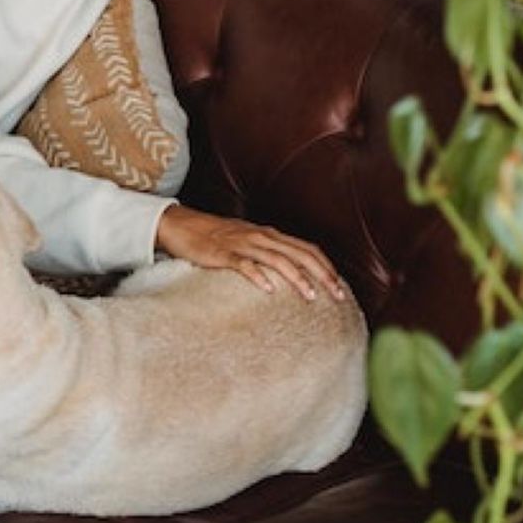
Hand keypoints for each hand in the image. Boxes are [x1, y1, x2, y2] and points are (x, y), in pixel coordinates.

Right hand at [154, 204, 350, 302]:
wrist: (182, 225)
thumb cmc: (216, 238)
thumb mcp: (248, 242)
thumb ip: (269, 253)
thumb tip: (293, 274)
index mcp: (270, 235)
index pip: (307, 249)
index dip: (327, 267)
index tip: (340, 287)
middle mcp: (261, 237)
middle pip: (299, 254)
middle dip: (322, 275)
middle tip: (337, 296)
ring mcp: (242, 244)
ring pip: (277, 260)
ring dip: (297, 278)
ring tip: (310, 297)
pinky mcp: (222, 254)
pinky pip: (243, 264)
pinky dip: (258, 276)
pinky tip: (268, 289)